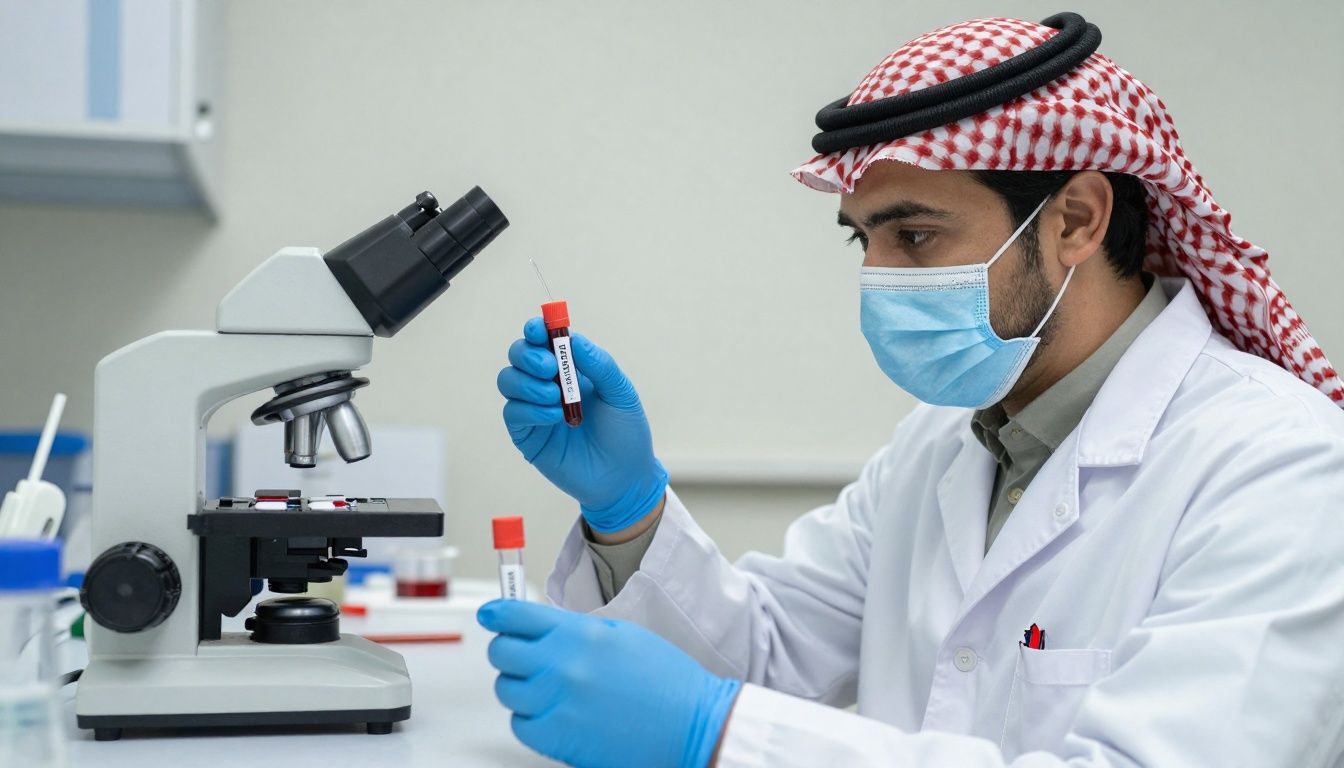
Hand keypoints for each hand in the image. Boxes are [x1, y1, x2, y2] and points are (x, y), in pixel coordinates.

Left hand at [479, 600, 739, 767]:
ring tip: (550, 689)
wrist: (692, 725)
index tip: (490, 614)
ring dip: (521, 687)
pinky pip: (520, 724)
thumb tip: (541, 629)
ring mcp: (557, 703)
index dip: (497, 613)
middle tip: (524, 656)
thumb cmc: (666, 682)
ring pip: (507, 690)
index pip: (516, 616)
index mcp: (580, 634)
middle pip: (502, 653)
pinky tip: (554, 714)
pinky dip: (530, 720)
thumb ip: (576, 631)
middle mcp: (563, 665)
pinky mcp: (557, 738)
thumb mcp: (622, 636)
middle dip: (509, 652)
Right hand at [498, 317, 667, 532]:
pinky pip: (513, 412)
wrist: (625, 478)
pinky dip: (530, 409)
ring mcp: (534, 409)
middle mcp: (548, 384)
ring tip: (556, 398)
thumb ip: (598, 364)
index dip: (536, 329)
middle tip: (550, 369)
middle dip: (528, 355)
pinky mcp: (527, 435)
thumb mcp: (620, 393)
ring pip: (508, 380)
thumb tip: (573, 339)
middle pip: (518, 354)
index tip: (539, 330)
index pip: (543, 339)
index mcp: (571, 368)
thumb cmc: (626, 433)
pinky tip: (554, 417)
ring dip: (529, 383)